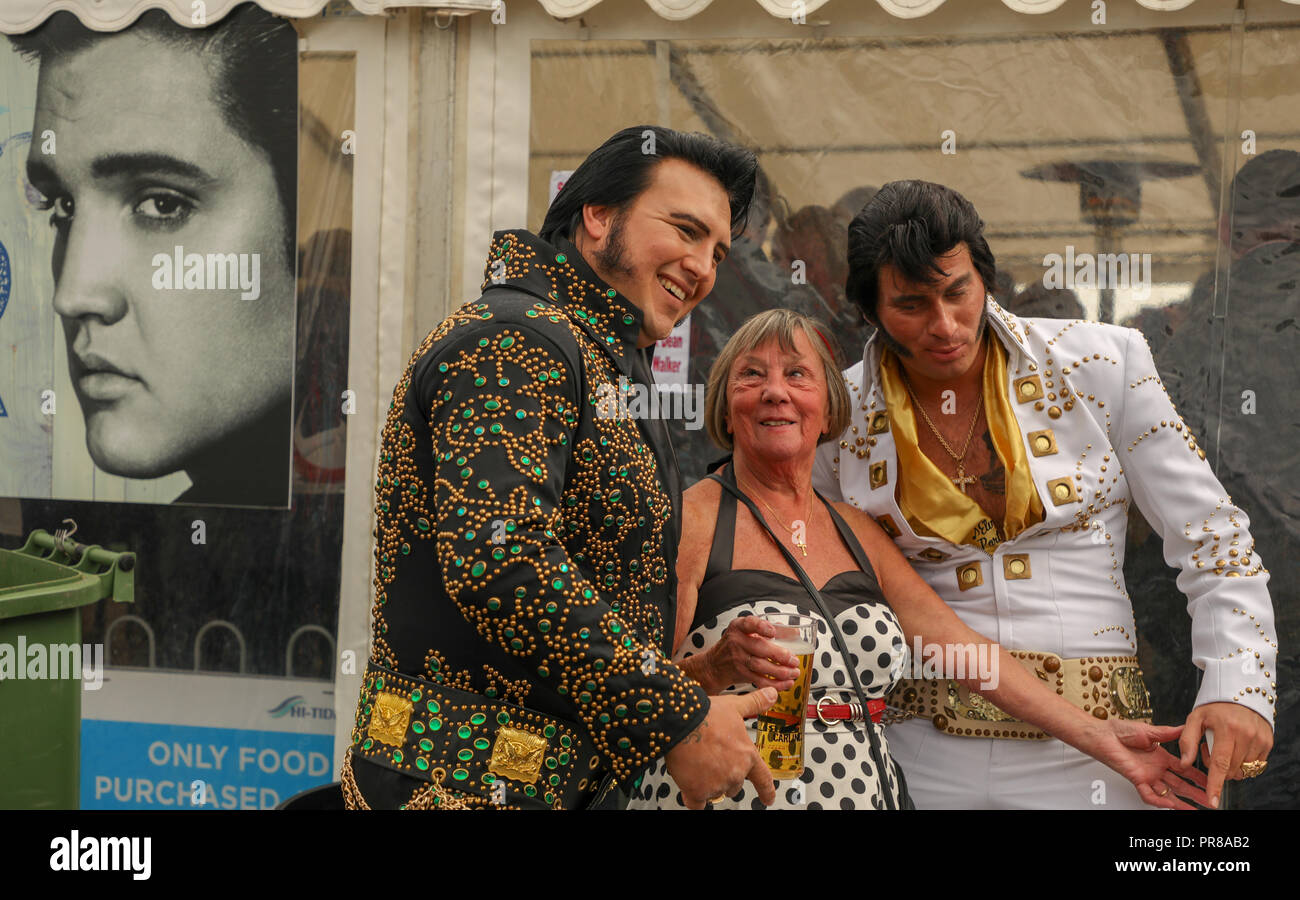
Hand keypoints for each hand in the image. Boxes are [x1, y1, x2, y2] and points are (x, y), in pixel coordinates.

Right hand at [664, 689, 777, 808]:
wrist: (680, 720)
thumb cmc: (705, 714)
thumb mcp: (734, 706)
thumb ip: (755, 703)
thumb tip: (772, 695)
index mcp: (747, 755)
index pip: (763, 779)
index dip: (767, 791)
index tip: (768, 798)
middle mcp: (735, 773)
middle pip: (735, 784)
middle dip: (725, 775)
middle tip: (712, 758)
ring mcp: (717, 784)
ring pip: (716, 791)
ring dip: (709, 782)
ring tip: (698, 762)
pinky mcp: (697, 791)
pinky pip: (697, 803)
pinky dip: (694, 796)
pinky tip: (690, 784)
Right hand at [692, 617, 801, 693]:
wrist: (714, 665)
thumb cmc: (734, 645)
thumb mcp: (746, 632)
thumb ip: (768, 630)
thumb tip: (793, 632)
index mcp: (739, 627)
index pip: (749, 623)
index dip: (762, 627)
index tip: (773, 631)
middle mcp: (737, 642)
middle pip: (759, 648)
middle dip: (779, 655)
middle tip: (794, 660)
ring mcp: (738, 659)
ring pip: (760, 666)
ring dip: (780, 671)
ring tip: (794, 673)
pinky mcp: (741, 674)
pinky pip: (759, 680)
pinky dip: (774, 684)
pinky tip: (786, 683)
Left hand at [1092, 720, 1208, 808]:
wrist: (1103, 735)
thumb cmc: (1120, 731)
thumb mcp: (1150, 731)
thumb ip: (1168, 733)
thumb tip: (1185, 728)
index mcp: (1161, 757)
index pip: (1184, 770)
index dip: (1198, 776)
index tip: (1211, 780)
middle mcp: (1156, 769)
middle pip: (1180, 785)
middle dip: (1196, 793)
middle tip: (1210, 799)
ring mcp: (1147, 776)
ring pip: (1168, 793)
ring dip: (1182, 802)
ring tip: (1197, 810)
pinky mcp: (1136, 780)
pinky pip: (1149, 795)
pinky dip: (1160, 801)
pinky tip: (1171, 805)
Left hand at [1179, 702, 1272, 808]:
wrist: (1241, 691)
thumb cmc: (1214, 706)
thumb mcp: (1196, 717)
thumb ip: (1188, 740)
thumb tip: (1184, 764)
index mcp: (1226, 729)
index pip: (1220, 763)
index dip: (1216, 784)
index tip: (1213, 801)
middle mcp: (1246, 735)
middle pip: (1231, 769)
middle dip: (1218, 767)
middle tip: (1211, 749)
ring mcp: (1260, 739)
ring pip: (1244, 769)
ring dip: (1231, 765)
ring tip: (1225, 746)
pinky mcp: (1268, 742)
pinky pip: (1255, 764)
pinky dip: (1243, 761)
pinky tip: (1237, 747)